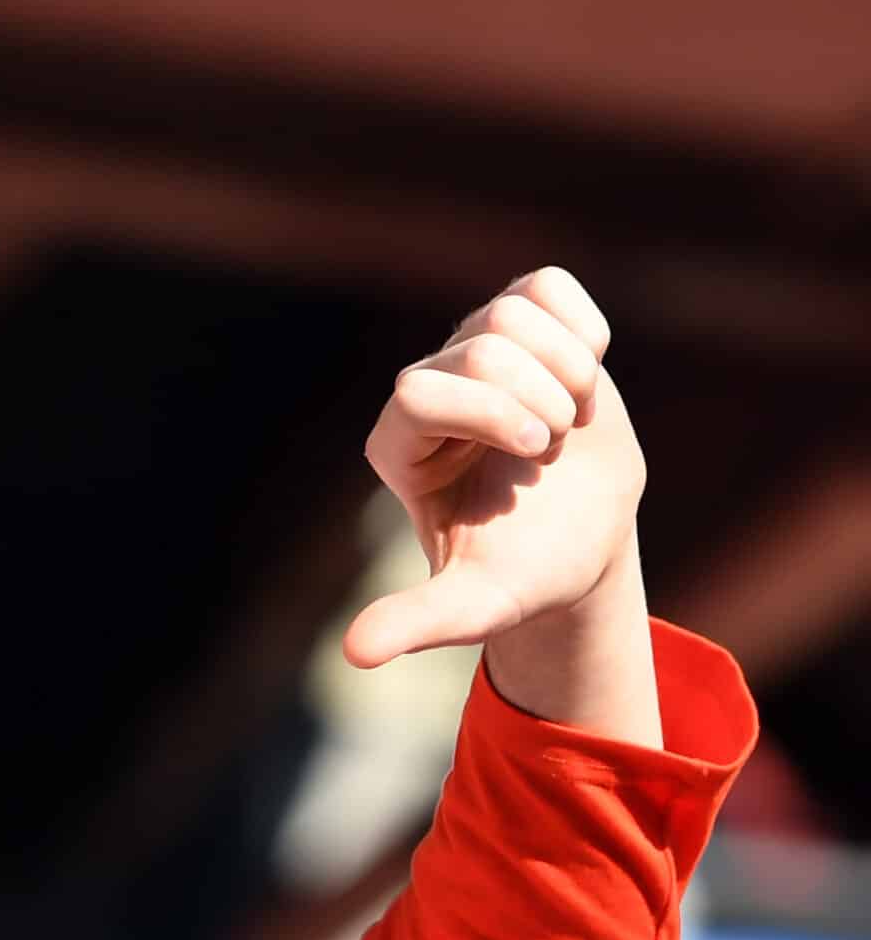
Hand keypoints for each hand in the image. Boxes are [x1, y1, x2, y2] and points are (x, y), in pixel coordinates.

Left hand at [344, 270, 660, 746]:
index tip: (534, 457)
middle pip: (482, 343)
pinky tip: (586, 376)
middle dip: (543, 398)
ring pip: (514, 311)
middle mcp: (426, 388)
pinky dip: (585, 329)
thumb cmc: (526, 569)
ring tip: (569, 421)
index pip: (421, 388)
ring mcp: (471, 350)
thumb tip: (353, 654)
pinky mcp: (522, 325)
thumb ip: (418, 622)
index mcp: (398, 445)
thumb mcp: (476, 604)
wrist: (583, 538)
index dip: (492, 413)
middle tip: (553, 448)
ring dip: (570, 371)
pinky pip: (549, 286)